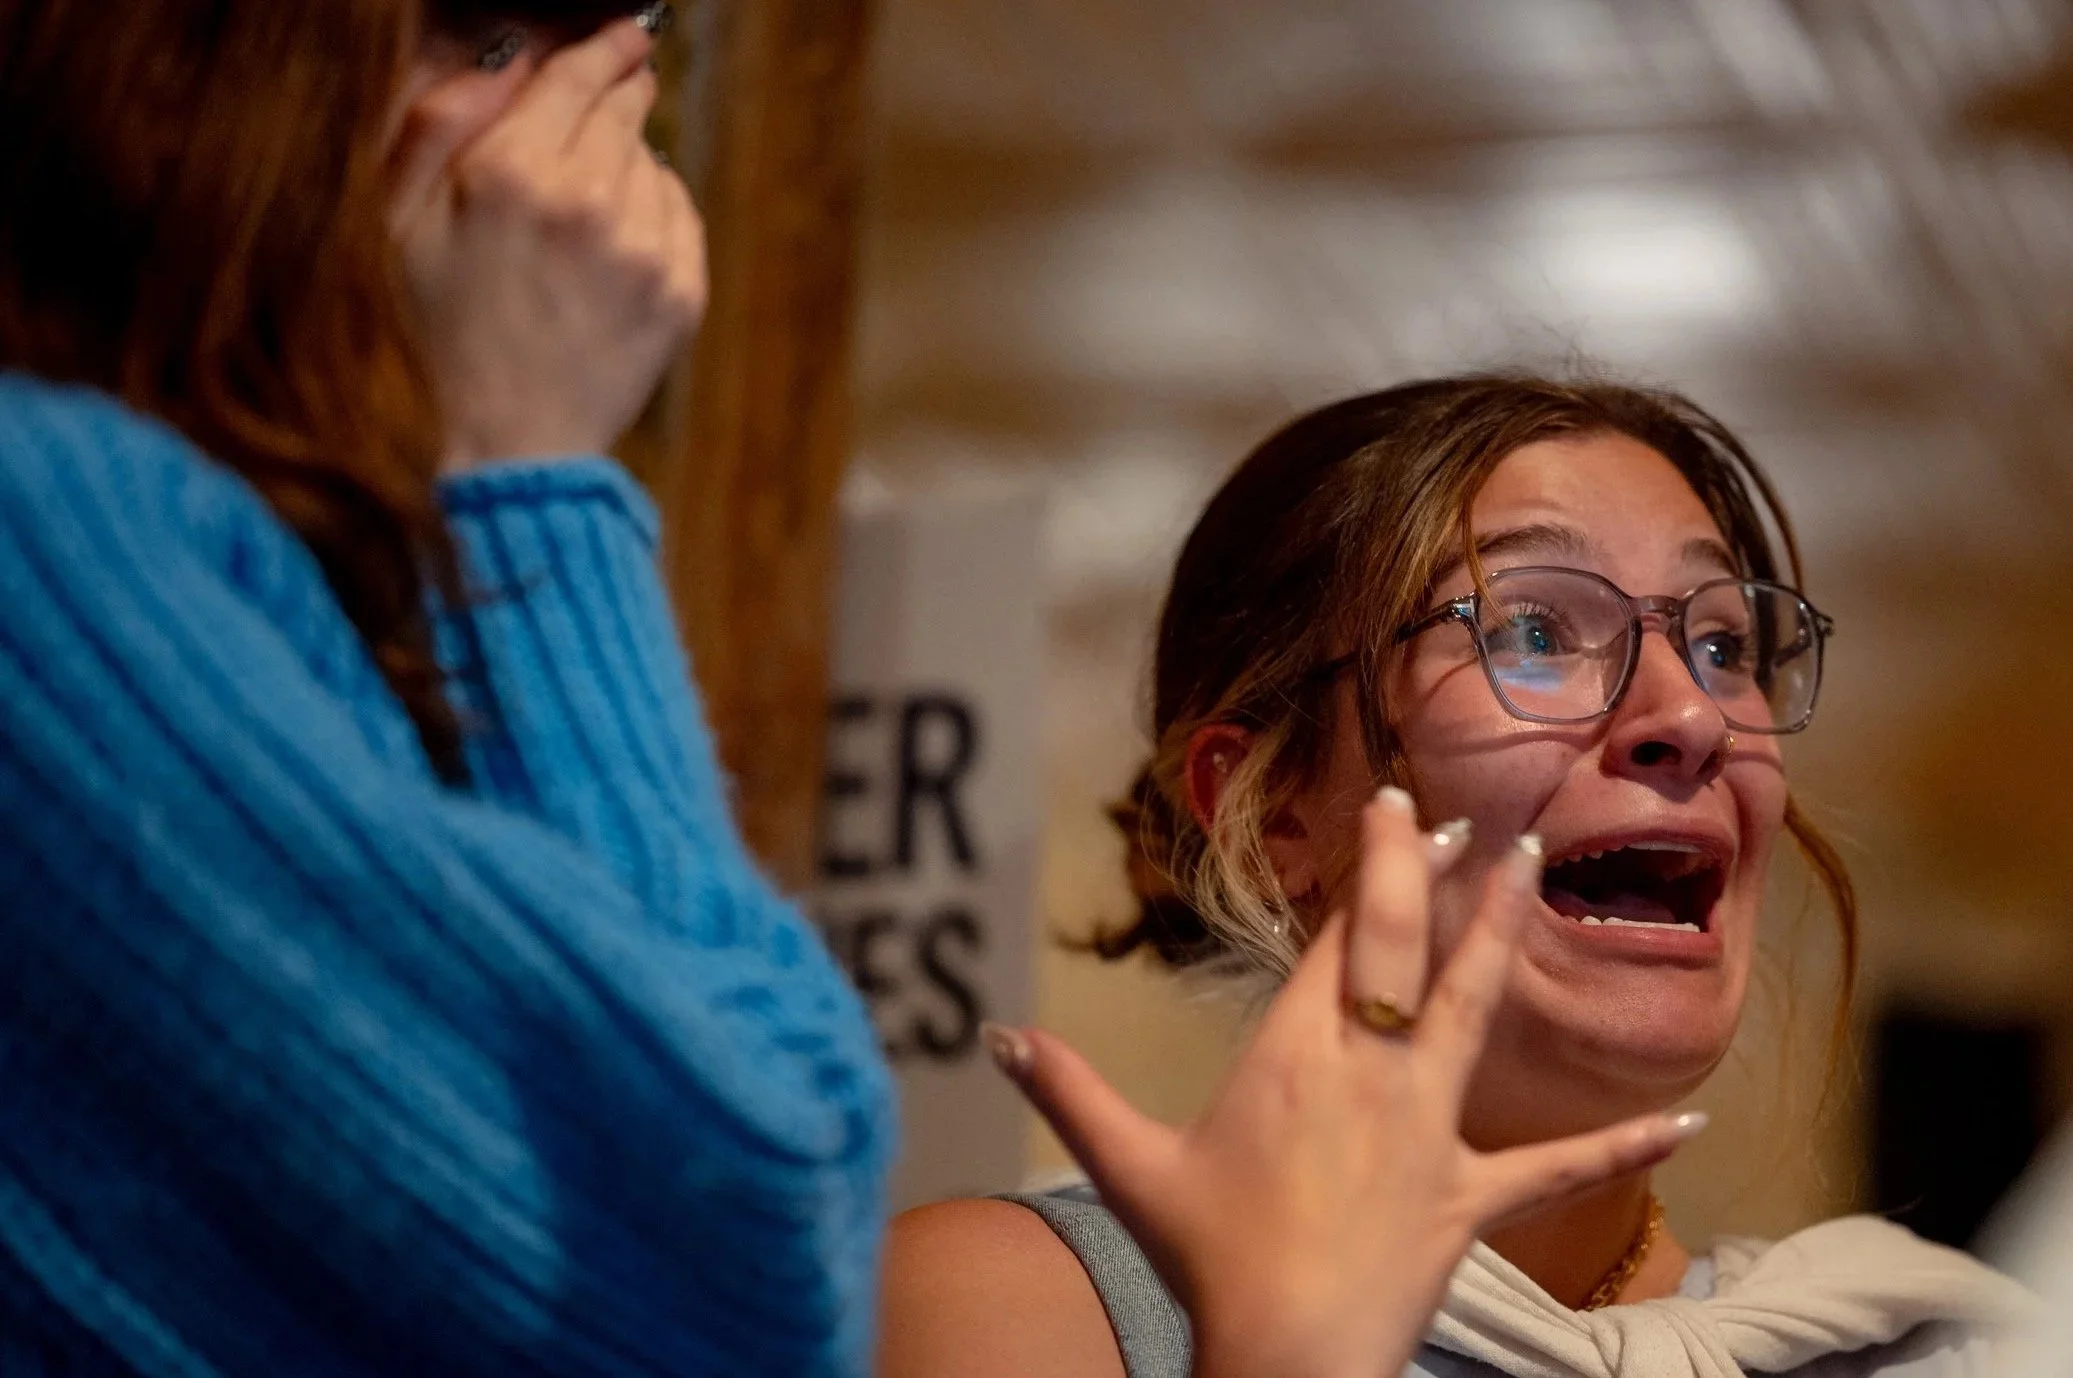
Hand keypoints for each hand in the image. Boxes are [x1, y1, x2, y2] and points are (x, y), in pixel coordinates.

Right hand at [386, 19, 706, 469]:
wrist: (510, 449)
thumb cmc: (439, 337)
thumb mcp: (401, 225)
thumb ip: (440, 124)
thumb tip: (504, 56)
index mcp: (512, 174)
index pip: (576, 74)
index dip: (601, 46)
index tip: (622, 32)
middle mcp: (589, 201)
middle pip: (623, 109)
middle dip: (617, 96)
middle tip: (612, 93)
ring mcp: (644, 249)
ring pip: (653, 161)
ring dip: (627, 167)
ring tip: (580, 214)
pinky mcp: (682, 291)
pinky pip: (679, 215)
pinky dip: (654, 216)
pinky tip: (610, 250)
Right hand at [985, 790, 1705, 1377]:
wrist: (1286, 1354)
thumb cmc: (1206, 1256)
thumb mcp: (1128, 1168)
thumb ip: (1064, 1091)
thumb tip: (993, 1036)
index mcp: (1292, 1055)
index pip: (1337, 936)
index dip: (1372, 867)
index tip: (1400, 810)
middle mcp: (1366, 1070)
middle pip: (1401, 945)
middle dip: (1431, 870)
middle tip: (1463, 812)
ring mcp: (1427, 1128)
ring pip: (1472, 1009)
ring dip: (1505, 935)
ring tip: (1540, 867)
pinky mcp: (1470, 1196)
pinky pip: (1557, 1164)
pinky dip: (1624, 1143)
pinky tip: (1693, 1120)